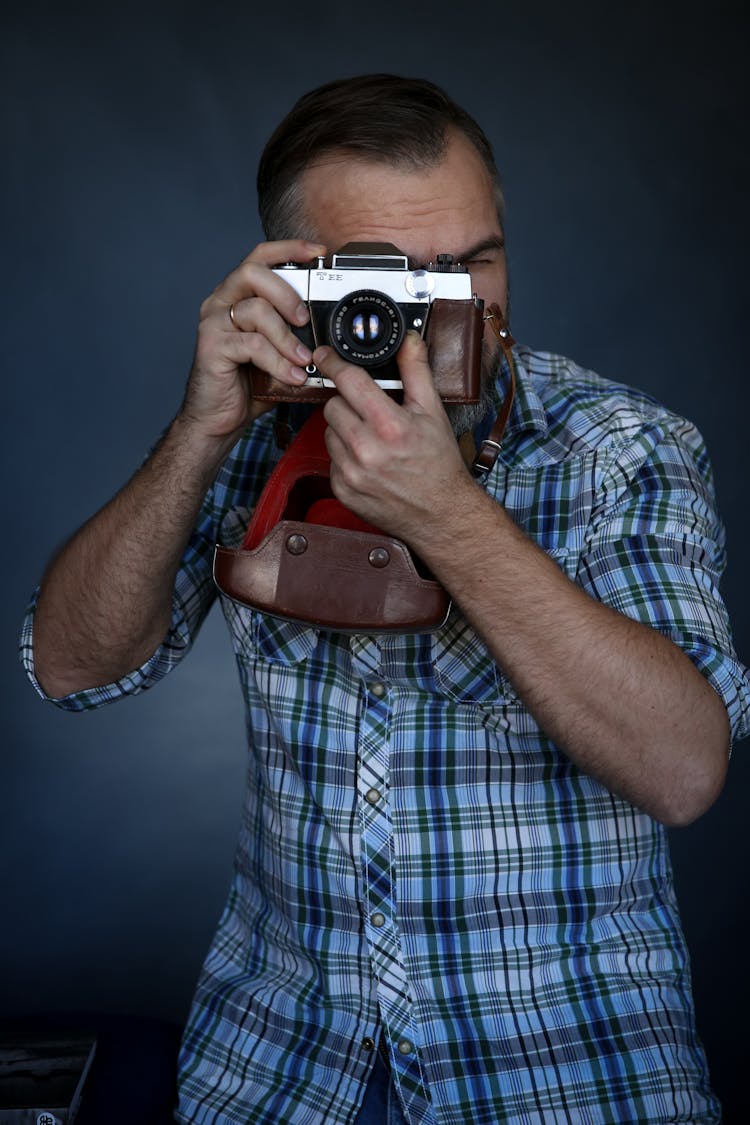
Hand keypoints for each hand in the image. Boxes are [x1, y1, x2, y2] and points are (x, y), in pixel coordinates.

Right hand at [180, 239, 325, 439]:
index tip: (318, 253)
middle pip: (253, 272)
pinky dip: (278, 362)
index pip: (260, 257)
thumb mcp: (279, 354)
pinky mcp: (212, 346)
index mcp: (238, 296)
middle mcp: (221, 303)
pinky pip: (252, 344)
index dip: (289, 249)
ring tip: (304, 360)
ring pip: (256, 310)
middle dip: (286, 293)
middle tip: (304, 319)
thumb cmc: (247, 385)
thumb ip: (296, 337)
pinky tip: (292, 376)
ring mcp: (214, 323)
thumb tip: (334, 335)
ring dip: (287, 337)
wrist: (217, 420)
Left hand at [318, 332, 471, 542]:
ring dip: (344, 430)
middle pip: (332, 406)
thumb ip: (416, 371)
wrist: (441, 515)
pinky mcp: (342, 491)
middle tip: (370, 412)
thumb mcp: (433, 412)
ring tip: (372, 438)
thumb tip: (408, 339)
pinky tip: (367, 461)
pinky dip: (344, 456)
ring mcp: (351, 474)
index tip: (325, 355)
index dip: (333, 363)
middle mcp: (366, 451)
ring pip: (328, 432)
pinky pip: (331, 459)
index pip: (349, 381)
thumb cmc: (440, 464)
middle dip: (348, 403)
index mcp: (390, 426)